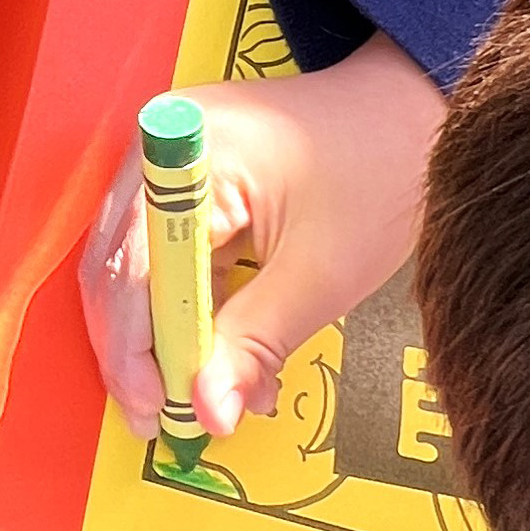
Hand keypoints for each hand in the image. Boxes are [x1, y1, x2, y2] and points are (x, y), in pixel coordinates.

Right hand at [77, 34, 442, 437]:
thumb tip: (209, 413)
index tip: (156, 411)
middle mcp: (159, 151)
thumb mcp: (320, 274)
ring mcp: (168, 165)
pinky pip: (167, 260)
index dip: (133, 348)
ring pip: (136, 273)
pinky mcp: (185, 184)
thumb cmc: (379, 169)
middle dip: (141, 353)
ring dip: (170, 340)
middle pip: (119, 272)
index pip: (133, 269)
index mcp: (189, 155)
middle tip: (166, 421)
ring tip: (210, 398)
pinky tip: (229, 358)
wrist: (410, 110)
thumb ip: (255, 344)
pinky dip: (192, 313)